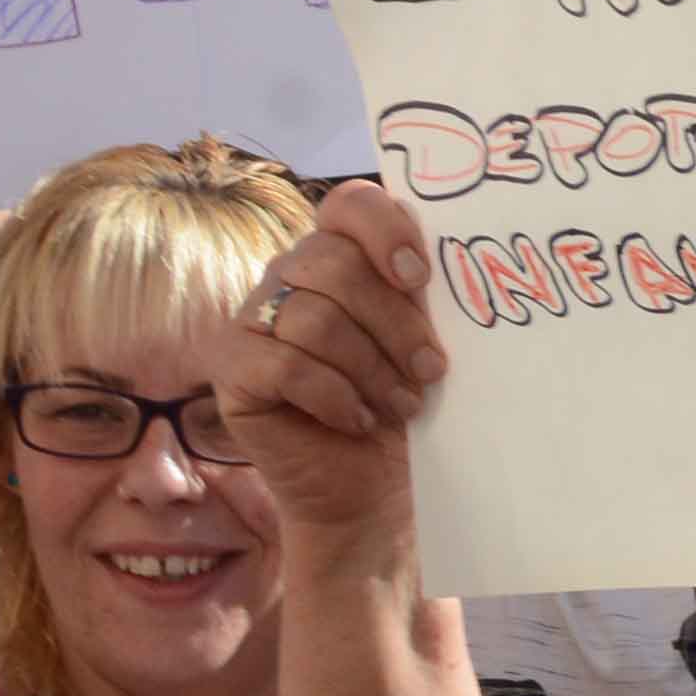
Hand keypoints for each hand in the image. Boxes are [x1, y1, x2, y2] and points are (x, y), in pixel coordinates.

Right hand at [211, 183, 450, 549]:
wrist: (370, 491)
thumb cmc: (403, 409)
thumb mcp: (425, 344)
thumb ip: (426, 296)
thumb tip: (464, 250)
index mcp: (340, 256)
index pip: (351, 205)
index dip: (385, 231)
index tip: (420, 278)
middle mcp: (289, 276)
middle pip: (334, 264)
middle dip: (394, 323)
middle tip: (431, 369)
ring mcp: (253, 320)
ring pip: (313, 318)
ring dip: (370, 369)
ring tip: (401, 405)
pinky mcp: (231, 368)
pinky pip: (284, 364)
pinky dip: (333, 395)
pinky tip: (357, 419)